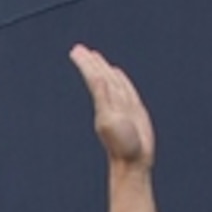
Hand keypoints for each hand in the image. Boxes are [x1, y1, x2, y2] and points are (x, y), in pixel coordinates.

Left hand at [72, 43, 151, 168]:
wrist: (133, 162)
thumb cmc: (121, 145)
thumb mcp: (108, 120)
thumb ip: (103, 98)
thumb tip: (97, 77)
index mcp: (103, 102)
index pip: (93, 78)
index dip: (85, 64)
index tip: (75, 51)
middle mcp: (112, 102)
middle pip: (100, 76)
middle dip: (90, 63)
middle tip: (78, 49)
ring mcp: (123, 105)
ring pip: (112, 81)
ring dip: (103, 68)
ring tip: (95, 57)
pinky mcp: (135, 110)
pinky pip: (127, 88)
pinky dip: (121, 79)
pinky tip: (116, 73)